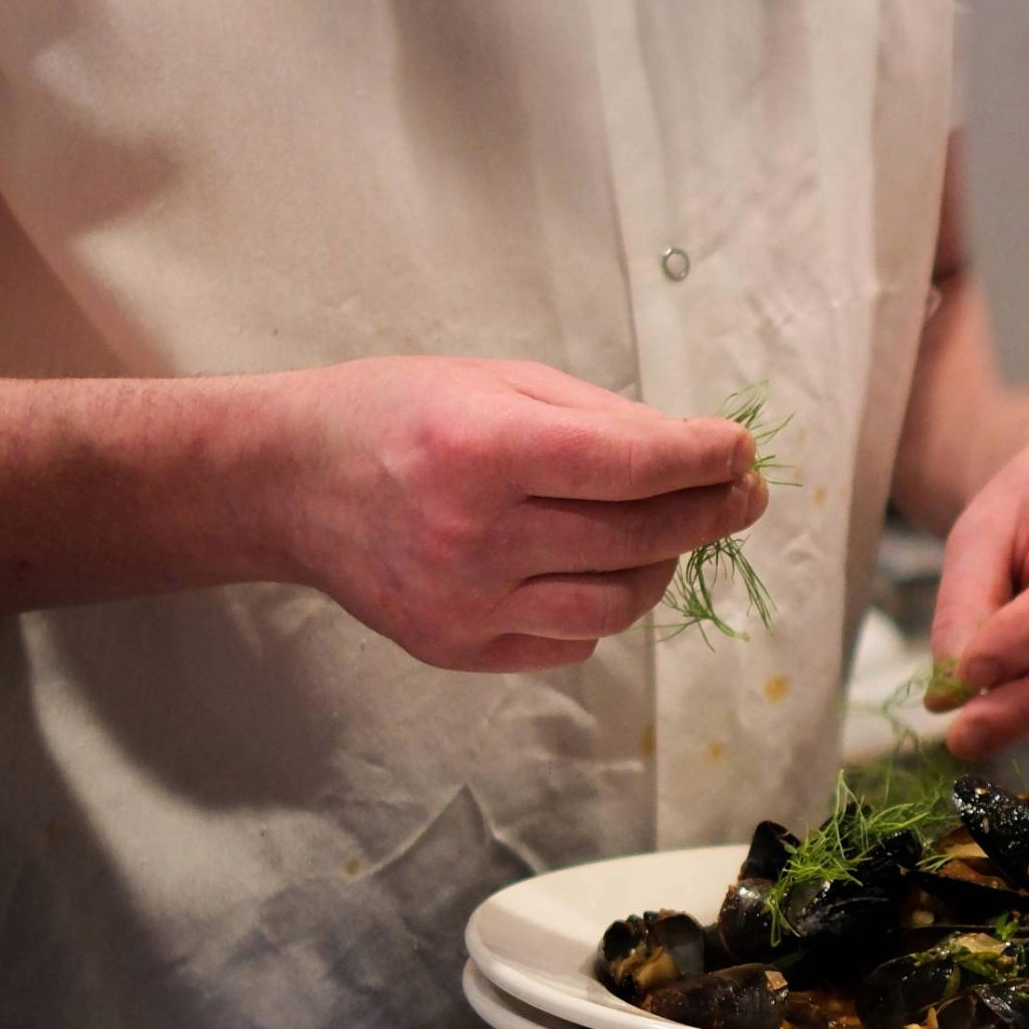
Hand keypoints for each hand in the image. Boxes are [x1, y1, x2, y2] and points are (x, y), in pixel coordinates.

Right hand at [267, 357, 764, 671]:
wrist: (288, 483)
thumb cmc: (397, 412)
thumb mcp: (497, 379)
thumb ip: (601, 417)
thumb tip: (699, 452)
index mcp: (485, 449)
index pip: (635, 466)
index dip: (705, 459)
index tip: (740, 450)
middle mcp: (474, 535)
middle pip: (639, 539)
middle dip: (709, 512)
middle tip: (740, 492)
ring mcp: (463, 604)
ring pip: (618, 604)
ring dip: (665, 565)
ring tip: (672, 529)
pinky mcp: (455, 649)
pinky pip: (570, 640)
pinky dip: (603, 604)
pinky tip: (600, 565)